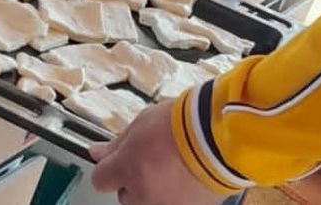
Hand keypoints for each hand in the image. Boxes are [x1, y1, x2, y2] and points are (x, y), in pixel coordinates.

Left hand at [91, 101, 224, 204]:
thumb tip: (97, 153)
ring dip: (156, 191)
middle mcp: (143, 194)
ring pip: (150, 203)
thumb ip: (117, 144)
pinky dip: (178, 196)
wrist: (222, 136)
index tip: (119, 161)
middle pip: (126, 195)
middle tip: (154, 159)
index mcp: (128, 168)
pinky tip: (188, 176)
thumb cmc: (184, 123)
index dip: (110, 167)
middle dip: (135, 180)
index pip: (101, 179)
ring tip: (175, 168)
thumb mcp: (143, 123)